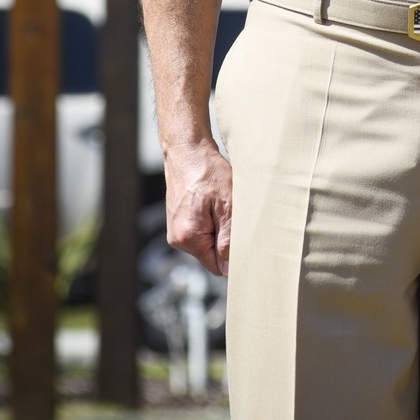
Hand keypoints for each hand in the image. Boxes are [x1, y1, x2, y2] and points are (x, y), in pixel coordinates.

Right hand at [164, 140, 232, 276]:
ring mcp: (176, 230)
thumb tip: (229, 268)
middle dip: (225, 239)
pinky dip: (210, 220)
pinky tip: (212, 203)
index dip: (233, 256)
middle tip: (231, 213)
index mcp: (189, 238)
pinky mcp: (178, 221)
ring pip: (206, 242)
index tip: (243, 239)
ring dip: (218, 228)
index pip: (216, 266)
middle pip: (211, 254)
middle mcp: (178, 238)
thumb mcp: (227, 205)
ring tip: (220, 204)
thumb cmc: (207, 172)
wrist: (187, 150)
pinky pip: (199, 231)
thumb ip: (228, 239)